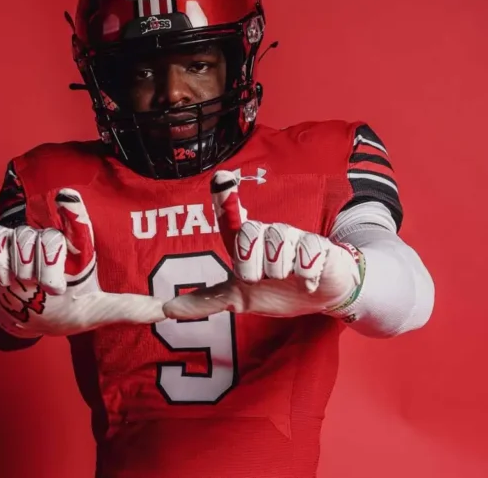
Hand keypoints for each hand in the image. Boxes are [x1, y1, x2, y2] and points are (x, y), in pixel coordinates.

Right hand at [0, 188, 165, 336]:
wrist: (30, 320)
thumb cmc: (69, 310)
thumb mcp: (100, 312)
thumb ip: (132, 308)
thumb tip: (170, 311)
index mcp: (77, 248)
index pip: (75, 220)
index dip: (71, 209)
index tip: (67, 199)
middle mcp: (51, 238)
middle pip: (45, 238)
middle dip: (46, 271)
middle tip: (51, 292)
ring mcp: (23, 240)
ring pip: (20, 240)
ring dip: (22, 271)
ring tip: (27, 289)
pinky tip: (5, 280)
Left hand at [163, 171, 364, 320]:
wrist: (320, 298)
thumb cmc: (278, 290)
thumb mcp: (238, 299)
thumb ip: (205, 302)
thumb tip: (167, 310)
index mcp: (245, 241)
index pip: (230, 214)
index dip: (224, 196)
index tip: (220, 178)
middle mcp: (267, 232)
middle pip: (249, 233)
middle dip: (252, 266)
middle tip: (261, 279)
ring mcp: (293, 236)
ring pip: (276, 248)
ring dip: (280, 272)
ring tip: (288, 278)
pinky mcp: (319, 245)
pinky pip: (306, 257)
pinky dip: (305, 275)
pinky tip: (307, 280)